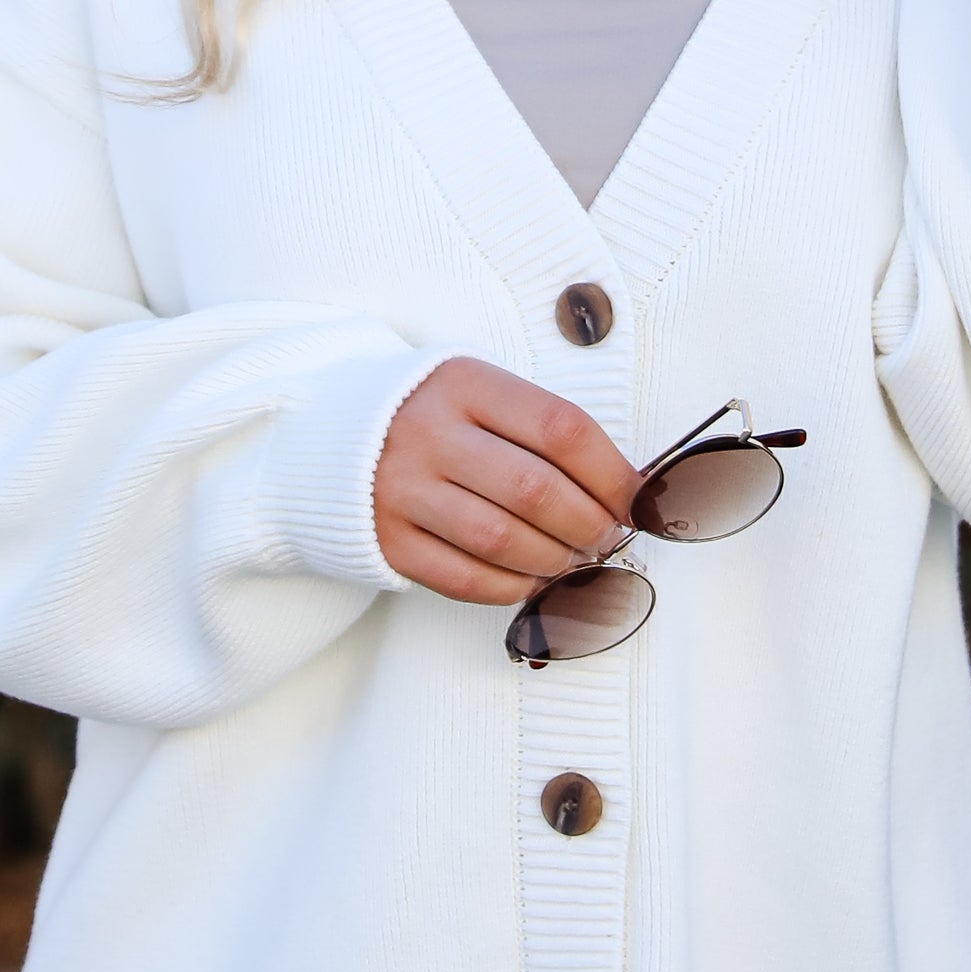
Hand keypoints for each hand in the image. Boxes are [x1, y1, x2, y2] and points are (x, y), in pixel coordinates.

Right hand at [375, 359, 638, 606]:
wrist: (333, 439)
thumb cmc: (436, 419)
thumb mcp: (483, 395)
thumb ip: (545, 433)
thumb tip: (624, 493)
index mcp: (464, 384)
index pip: (560, 429)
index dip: (613, 473)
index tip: (637, 499)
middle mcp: (428, 434)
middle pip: (535, 490)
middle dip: (590, 523)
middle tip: (608, 535)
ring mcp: (401, 490)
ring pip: (502, 540)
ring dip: (556, 559)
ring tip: (575, 558)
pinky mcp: (388, 541)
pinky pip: (464, 578)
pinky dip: (512, 587)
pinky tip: (533, 579)